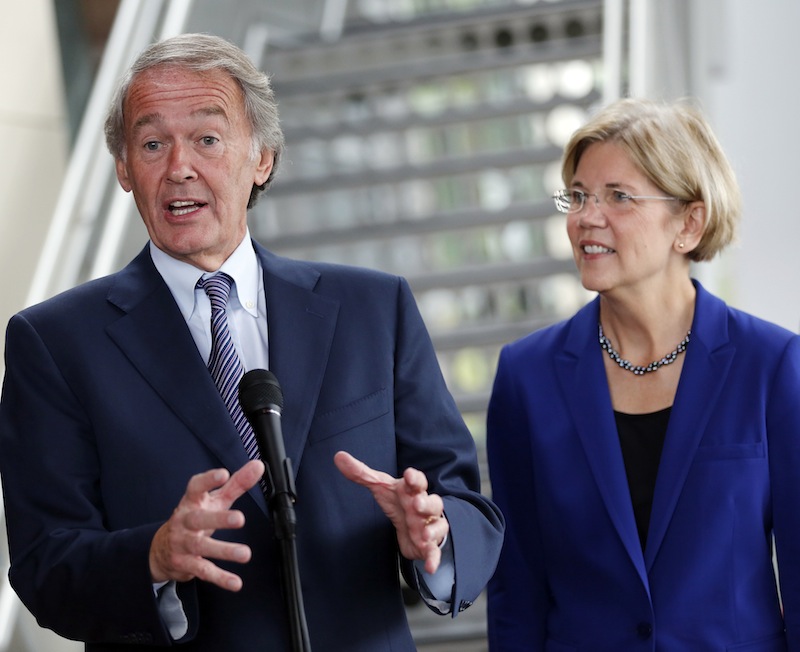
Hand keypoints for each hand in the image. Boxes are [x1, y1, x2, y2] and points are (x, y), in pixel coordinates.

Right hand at [149, 459, 263, 591]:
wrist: (161, 550)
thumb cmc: (195, 517)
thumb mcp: (214, 500)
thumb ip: (236, 484)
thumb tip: (258, 465)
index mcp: (192, 502)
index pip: (196, 487)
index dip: (208, 480)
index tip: (223, 474)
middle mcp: (185, 521)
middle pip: (199, 519)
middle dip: (218, 519)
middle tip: (240, 518)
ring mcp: (183, 544)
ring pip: (202, 547)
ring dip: (224, 550)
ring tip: (245, 554)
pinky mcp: (186, 564)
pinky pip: (204, 571)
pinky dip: (220, 578)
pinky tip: (236, 583)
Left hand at [333, 451, 447, 573]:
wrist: (414, 523)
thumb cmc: (398, 500)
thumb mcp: (380, 487)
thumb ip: (361, 473)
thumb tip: (338, 456)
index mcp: (412, 491)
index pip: (417, 481)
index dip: (414, 478)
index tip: (409, 475)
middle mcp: (424, 507)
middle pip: (433, 502)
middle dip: (426, 504)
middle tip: (417, 505)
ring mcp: (429, 525)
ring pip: (438, 525)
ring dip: (432, 529)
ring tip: (423, 534)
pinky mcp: (429, 545)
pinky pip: (435, 552)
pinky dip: (434, 558)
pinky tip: (430, 567)